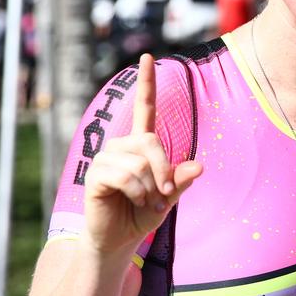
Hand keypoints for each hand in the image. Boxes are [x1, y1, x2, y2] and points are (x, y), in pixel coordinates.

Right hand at [82, 54, 201, 255]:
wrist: (119, 239)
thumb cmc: (143, 214)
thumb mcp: (170, 197)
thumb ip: (181, 180)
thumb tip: (199, 165)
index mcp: (140, 144)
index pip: (145, 107)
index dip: (146, 82)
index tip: (147, 56)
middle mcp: (122, 145)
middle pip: (152, 142)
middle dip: (164, 171)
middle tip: (164, 194)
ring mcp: (106, 158)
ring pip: (140, 163)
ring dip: (150, 188)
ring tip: (146, 201)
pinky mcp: (96, 174)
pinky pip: (126, 176)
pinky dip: (138, 192)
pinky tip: (134, 201)